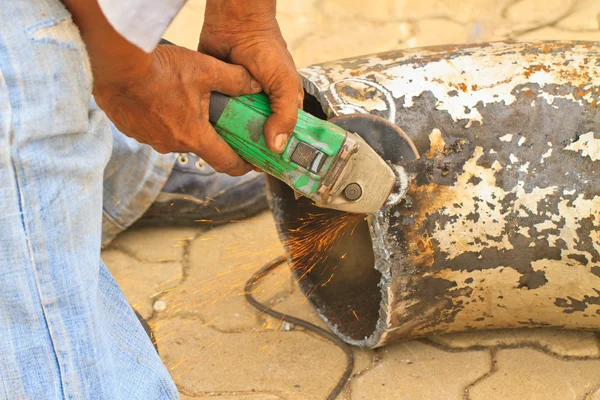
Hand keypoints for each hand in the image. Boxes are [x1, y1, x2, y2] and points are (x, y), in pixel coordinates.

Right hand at [94, 44, 260, 174]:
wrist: (117, 65)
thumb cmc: (161, 69)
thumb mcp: (205, 69)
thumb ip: (235, 79)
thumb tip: (256, 86)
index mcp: (194, 136)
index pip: (226, 162)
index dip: (242, 165)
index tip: (252, 163)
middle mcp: (172, 145)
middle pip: (200, 145)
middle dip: (211, 133)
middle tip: (219, 115)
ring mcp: (150, 139)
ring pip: (176, 136)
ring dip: (184, 123)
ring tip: (186, 100)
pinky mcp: (133, 131)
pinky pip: (155, 129)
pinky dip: (162, 119)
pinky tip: (162, 98)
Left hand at [199, 0, 302, 152]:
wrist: (235, 24)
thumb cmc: (267, 49)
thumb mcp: (284, 83)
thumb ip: (284, 114)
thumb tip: (276, 147)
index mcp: (281, 106)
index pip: (284, 136)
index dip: (279, 153)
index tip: (273, 168)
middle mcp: (261, 108)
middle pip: (258, 138)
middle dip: (253, 152)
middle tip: (247, 167)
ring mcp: (239, 104)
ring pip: (236, 131)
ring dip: (232, 142)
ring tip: (226, 158)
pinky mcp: (220, 98)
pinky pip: (217, 119)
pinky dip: (214, 128)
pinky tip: (210, 141)